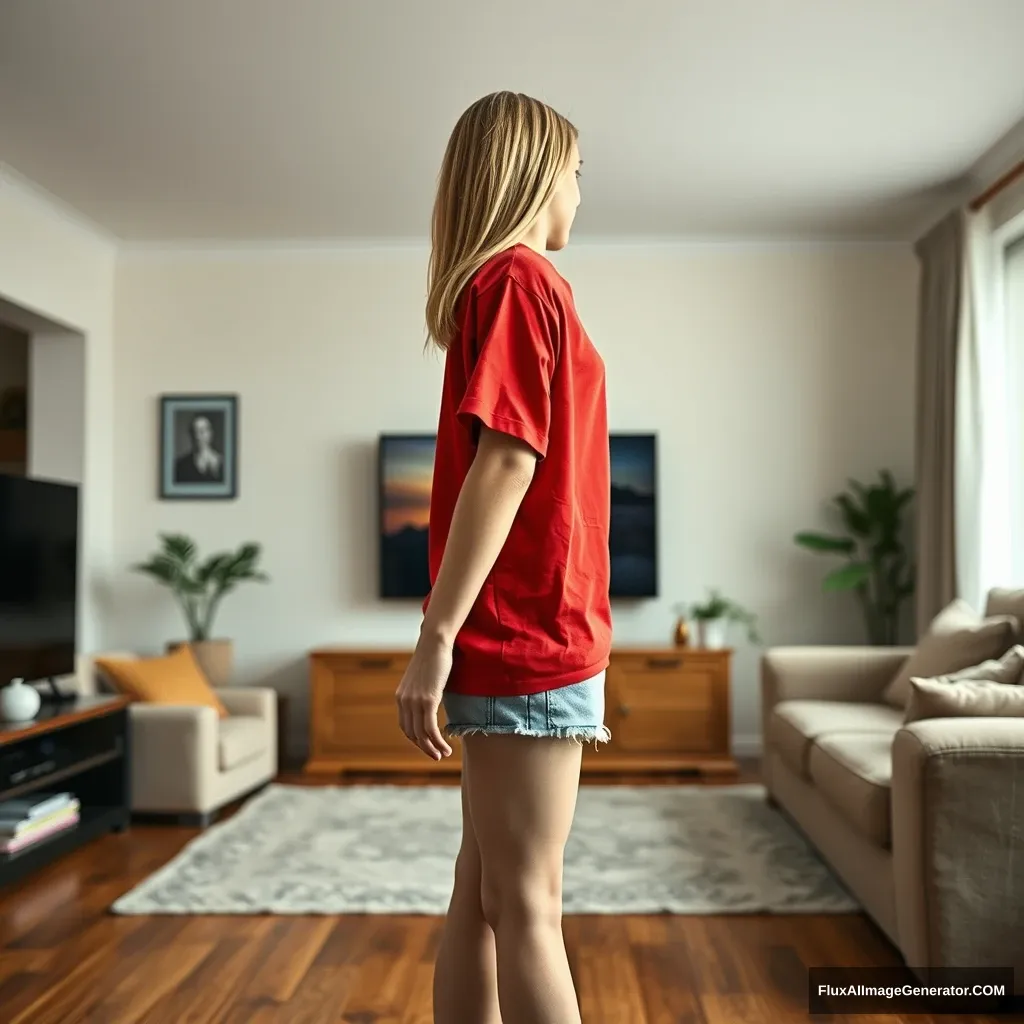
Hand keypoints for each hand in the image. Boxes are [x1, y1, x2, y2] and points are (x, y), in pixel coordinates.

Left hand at [395, 634, 453, 760]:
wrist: (434, 642)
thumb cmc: (433, 657)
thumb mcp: (423, 679)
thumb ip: (423, 692)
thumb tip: (431, 701)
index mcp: (401, 697)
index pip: (405, 727)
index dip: (417, 740)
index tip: (428, 746)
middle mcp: (404, 701)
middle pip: (412, 734)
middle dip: (424, 748)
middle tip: (437, 756)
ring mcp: (415, 701)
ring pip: (421, 734)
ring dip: (433, 749)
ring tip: (444, 755)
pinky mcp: (428, 700)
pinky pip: (430, 728)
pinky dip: (438, 741)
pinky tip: (447, 747)